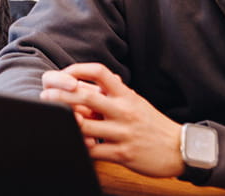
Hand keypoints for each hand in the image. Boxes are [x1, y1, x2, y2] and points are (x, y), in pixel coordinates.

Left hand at [40, 63, 184, 177]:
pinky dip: (80, 146)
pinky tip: (73, 142)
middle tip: (45, 95)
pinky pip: (94, 150)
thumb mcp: (136, 101)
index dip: (77, 69)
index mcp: (126, 95)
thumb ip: (114, 91)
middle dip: (59, 95)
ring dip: (66, 121)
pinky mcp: (123, 154)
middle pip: (85, 96)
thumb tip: (92, 78)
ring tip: (55, 118)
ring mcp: (123, 132)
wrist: (179, 148)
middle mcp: (123, 110)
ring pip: (85, 125)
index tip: (63, 75)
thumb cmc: (152, 123)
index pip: (100, 72)